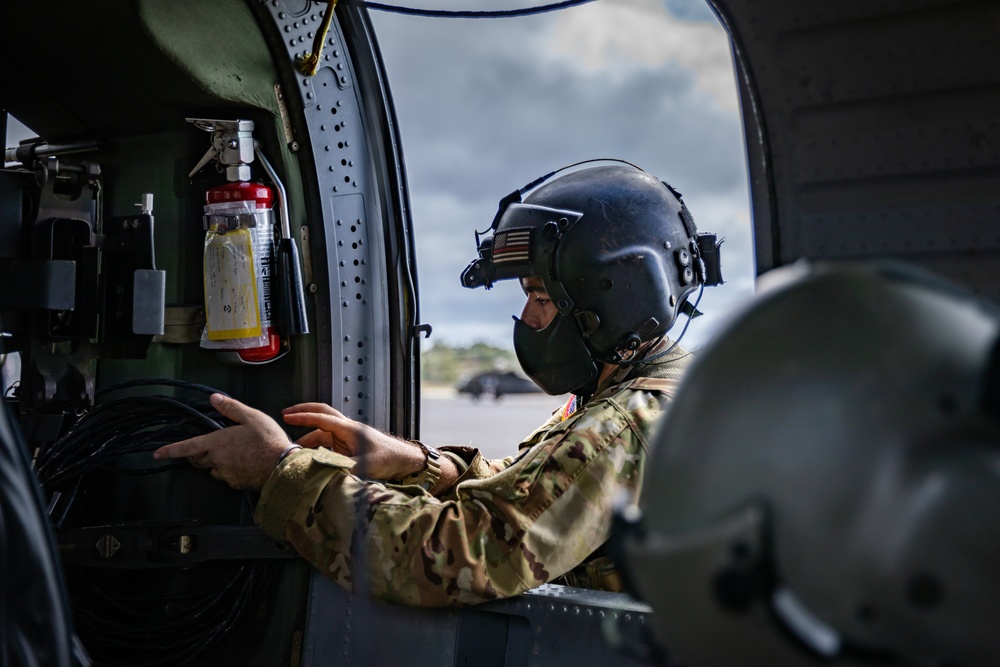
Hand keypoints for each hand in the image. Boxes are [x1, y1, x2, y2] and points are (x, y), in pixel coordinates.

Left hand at [153, 393, 290, 490]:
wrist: (283, 465)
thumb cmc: (269, 440)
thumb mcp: (252, 417)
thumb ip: (231, 408)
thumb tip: (214, 399)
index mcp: (217, 442)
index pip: (187, 447)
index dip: (171, 450)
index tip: (158, 453)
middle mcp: (217, 460)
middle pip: (198, 460)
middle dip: (199, 454)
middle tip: (211, 447)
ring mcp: (226, 474)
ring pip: (214, 469)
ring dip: (218, 463)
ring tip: (237, 455)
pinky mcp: (236, 484)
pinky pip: (228, 478)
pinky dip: (232, 472)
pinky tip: (246, 465)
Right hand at [281, 403, 422, 479]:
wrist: (403, 459)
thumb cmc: (388, 458)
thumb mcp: (365, 466)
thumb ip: (343, 467)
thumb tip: (324, 471)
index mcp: (349, 429)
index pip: (322, 418)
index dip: (303, 417)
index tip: (287, 416)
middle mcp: (346, 429)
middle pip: (322, 413)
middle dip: (303, 412)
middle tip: (285, 414)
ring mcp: (347, 436)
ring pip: (323, 430)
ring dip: (308, 436)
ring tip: (294, 447)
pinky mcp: (349, 445)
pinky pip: (328, 441)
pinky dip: (316, 446)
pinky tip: (309, 456)